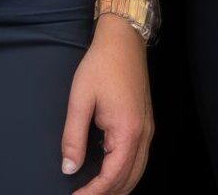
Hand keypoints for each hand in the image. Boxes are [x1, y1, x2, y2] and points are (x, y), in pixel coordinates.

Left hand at [63, 17, 151, 194]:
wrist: (124, 39)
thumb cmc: (101, 64)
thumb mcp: (80, 99)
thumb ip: (73, 136)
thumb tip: (69, 169)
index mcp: (127, 131)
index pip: (112, 178)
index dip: (93, 193)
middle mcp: (143, 135)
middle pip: (128, 181)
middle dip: (106, 194)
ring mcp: (148, 130)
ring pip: (137, 173)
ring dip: (117, 187)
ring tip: (95, 191)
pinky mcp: (146, 123)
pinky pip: (139, 159)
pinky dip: (126, 174)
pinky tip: (110, 173)